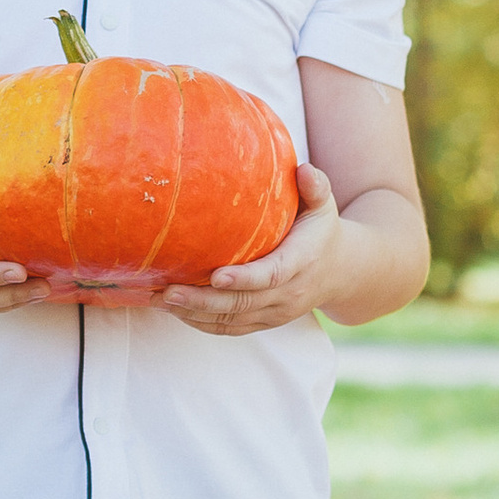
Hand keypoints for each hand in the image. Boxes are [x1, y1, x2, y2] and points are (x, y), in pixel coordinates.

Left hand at [155, 162, 346, 334]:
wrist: (341, 272)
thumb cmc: (322, 230)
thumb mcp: (324, 206)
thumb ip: (315, 187)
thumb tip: (301, 169)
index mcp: (302, 263)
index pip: (272, 275)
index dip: (244, 279)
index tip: (216, 276)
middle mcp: (288, 294)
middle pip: (242, 304)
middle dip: (202, 300)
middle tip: (167, 291)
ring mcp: (275, 312)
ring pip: (231, 320)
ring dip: (193, 313)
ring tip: (158, 299)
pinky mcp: (263, 322)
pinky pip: (229, 328)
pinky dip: (200, 323)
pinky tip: (173, 310)